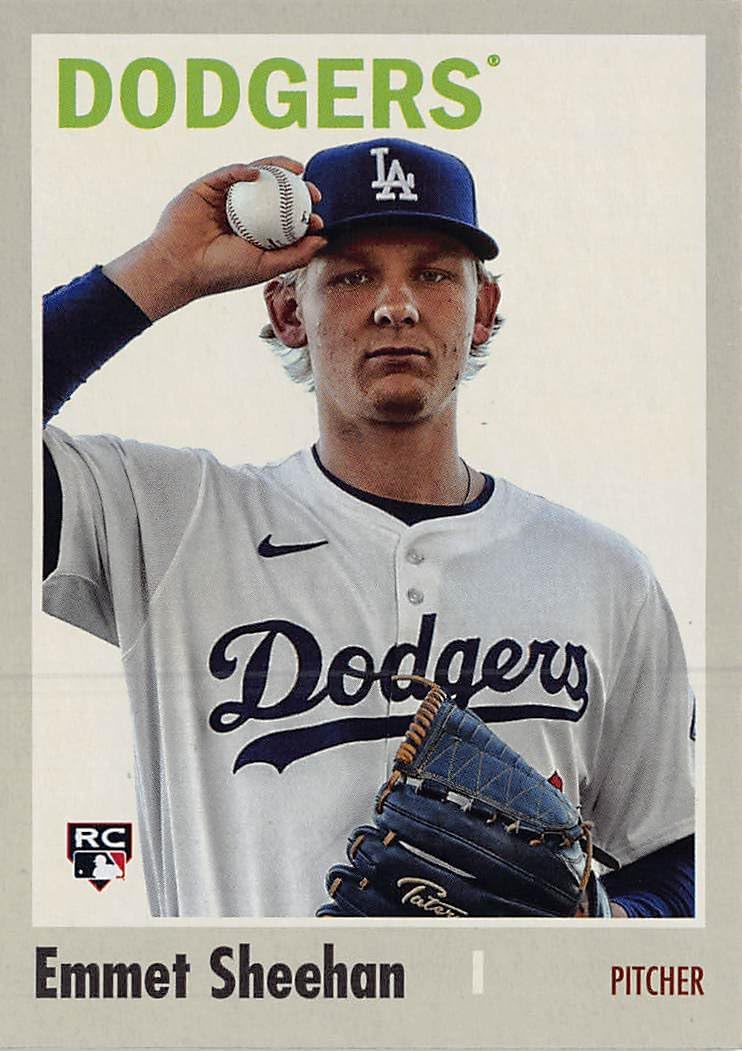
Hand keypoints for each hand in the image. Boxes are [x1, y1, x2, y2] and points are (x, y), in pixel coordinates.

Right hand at [103, 158, 325, 320]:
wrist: (181, 266)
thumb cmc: (223, 271)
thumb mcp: (266, 266)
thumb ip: (295, 255)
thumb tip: (323, 240)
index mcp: (255, 232)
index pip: (284, 217)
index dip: (302, 213)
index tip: (317, 216)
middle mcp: (242, 213)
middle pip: (274, 193)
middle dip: (297, 187)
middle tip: (313, 191)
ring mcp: (225, 198)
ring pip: (254, 176)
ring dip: (277, 168)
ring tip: (297, 168)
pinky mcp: (207, 186)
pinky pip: (228, 173)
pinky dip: (243, 170)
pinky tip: (258, 173)